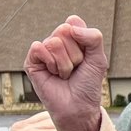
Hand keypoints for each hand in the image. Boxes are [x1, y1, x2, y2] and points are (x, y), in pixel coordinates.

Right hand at [23, 16, 106, 130]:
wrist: (78, 107)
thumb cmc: (87, 85)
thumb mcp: (98, 59)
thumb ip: (93, 37)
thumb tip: (70, 22)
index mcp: (71, 38)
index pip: (74, 23)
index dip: (83, 42)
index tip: (85, 59)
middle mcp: (56, 41)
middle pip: (64, 31)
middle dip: (75, 54)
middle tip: (75, 69)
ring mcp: (43, 51)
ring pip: (54, 42)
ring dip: (65, 63)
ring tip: (65, 75)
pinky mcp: (31, 61)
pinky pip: (38, 47)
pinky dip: (50, 63)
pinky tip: (53, 74)